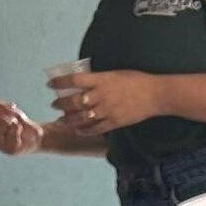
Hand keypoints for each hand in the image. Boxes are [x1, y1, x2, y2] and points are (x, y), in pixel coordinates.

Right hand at [0, 85, 43, 154]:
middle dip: (1, 108)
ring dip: (12, 117)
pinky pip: (13, 130)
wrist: (33, 136)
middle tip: (10, 109)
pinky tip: (20, 129)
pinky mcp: (11, 149)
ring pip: (2, 122)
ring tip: (15, 122)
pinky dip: (18, 126)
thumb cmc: (12, 121)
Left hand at [50, 67, 168, 136]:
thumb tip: (83, 82)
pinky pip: (95, 129)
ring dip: (69, 119)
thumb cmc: (137, 80)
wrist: (156, 94)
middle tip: (55, 104)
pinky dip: (84, 131)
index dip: (59, 82)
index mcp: (102, 79)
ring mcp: (108, 110)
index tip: (50, 84)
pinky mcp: (115, 122)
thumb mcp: (115, 74)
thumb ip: (99, 79)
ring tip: (62, 120)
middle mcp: (102, 95)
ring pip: (82, 117)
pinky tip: (78, 130)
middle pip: (74, 101)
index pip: (74, 80)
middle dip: (61, 103)